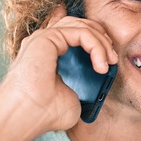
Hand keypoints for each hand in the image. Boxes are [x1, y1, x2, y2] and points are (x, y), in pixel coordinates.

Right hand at [0, 5, 117, 137]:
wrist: (27, 116)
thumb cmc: (44, 113)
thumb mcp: (74, 97)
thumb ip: (84, 85)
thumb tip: (98, 85)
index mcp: (48, 54)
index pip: (72, 33)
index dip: (94, 39)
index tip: (108, 59)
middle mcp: (44, 43)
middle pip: (79, 24)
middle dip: (101, 38)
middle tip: (112, 59)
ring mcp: (44, 39)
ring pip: (81, 26)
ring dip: (101, 41)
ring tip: (109, 62)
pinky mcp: (47, 38)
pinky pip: (80, 32)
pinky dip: (96, 46)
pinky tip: (101, 65)